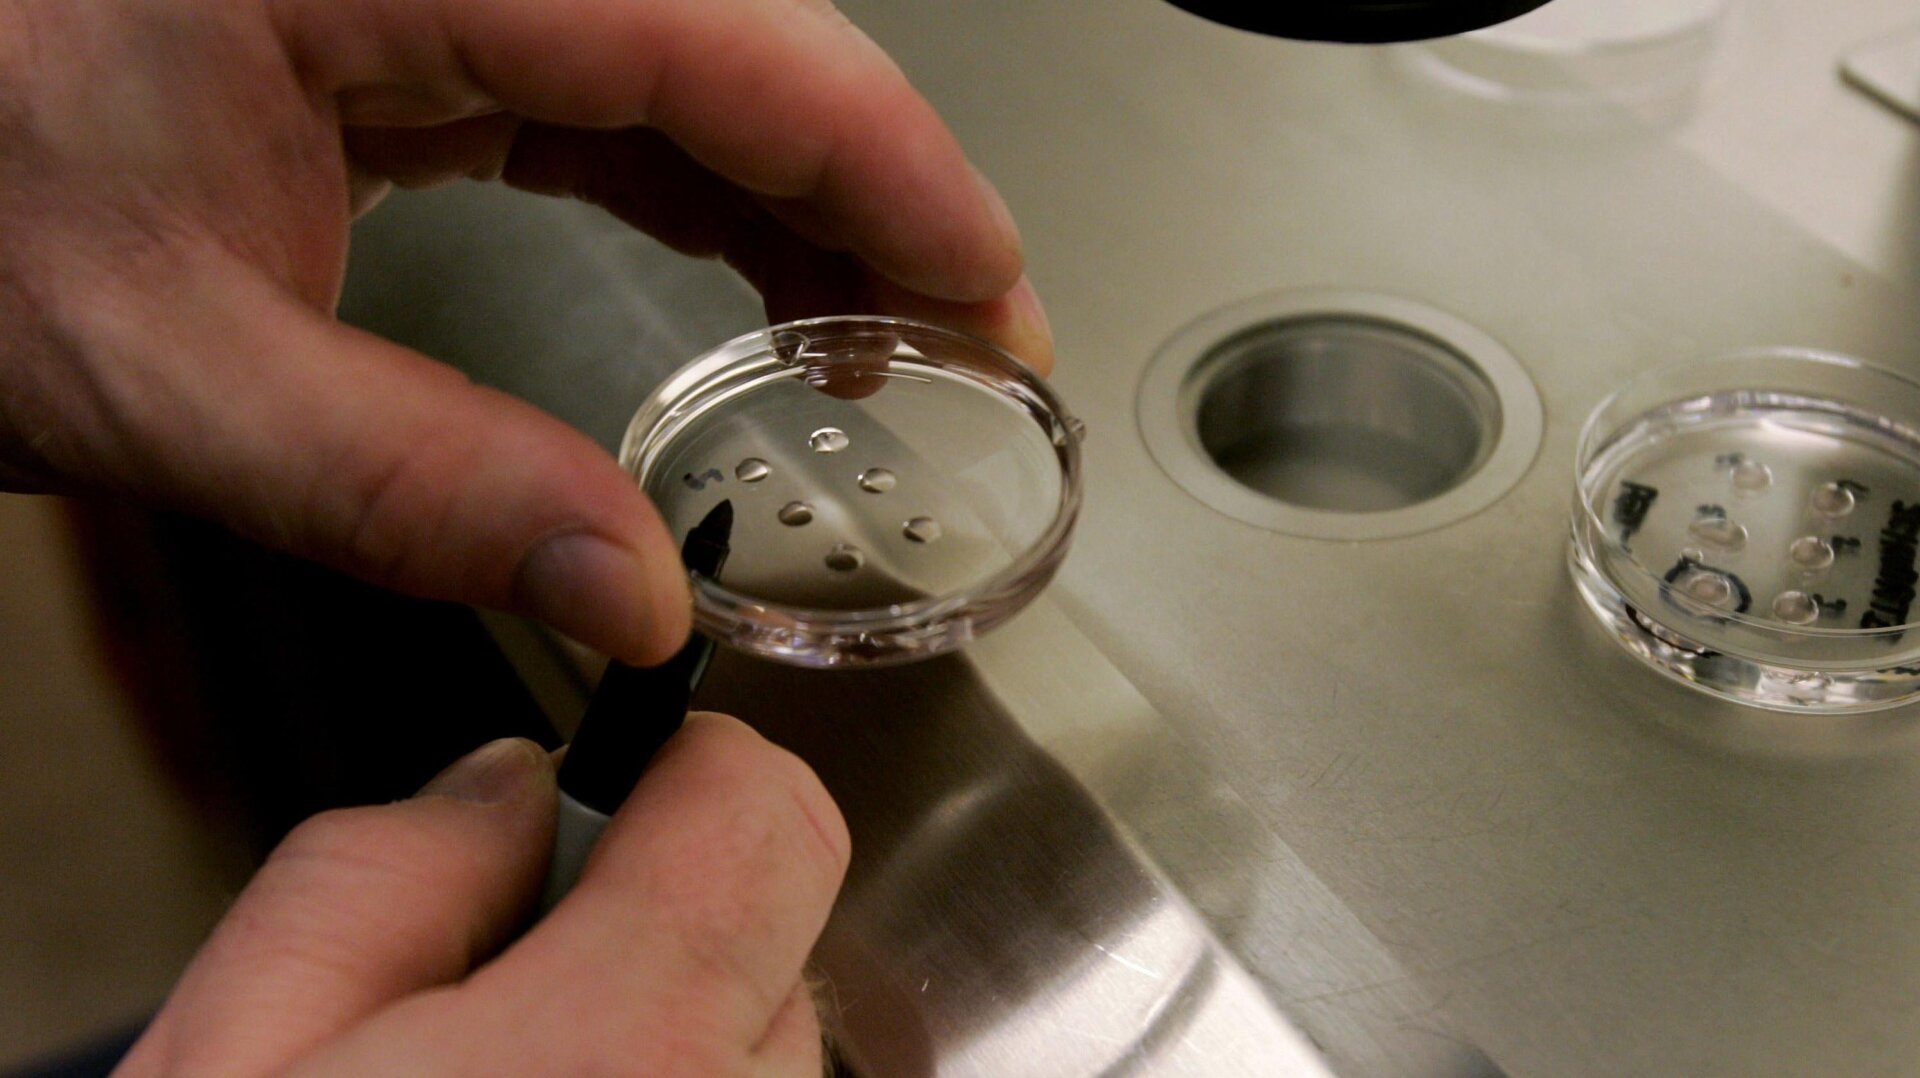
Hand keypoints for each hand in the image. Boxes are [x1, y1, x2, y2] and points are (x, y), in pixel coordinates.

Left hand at [0, 0, 1051, 665]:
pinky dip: (702, 177)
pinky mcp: (406, 13)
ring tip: (882, 329)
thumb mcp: (158, 373)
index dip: (889, 168)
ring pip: (688, 56)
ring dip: (804, 188)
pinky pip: (609, 78)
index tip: (987, 288)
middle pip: (735, 36)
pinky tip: (754, 265)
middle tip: (969, 338)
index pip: (715, 43)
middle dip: (875, 188)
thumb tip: (625, 585)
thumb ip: (406, 488)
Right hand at [119, 717, 850, 1074]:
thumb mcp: (236, 1055)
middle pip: (781, 912)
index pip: (765, 805)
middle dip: (669, 903)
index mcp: (622, 1048)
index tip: (620, 787)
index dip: (687, 766)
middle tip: (517, 978)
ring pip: (770, 1029)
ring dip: (672, 1019)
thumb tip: (505, 782)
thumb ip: (381, 872)